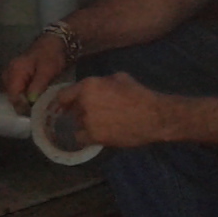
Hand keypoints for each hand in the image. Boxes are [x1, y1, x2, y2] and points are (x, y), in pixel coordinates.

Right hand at [2, 33, 71, 114]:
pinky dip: (24, 95)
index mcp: (15, 70)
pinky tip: (34, 99)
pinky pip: (17, 89)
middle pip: (11, 95)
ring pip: (14, 93)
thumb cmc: (51, 55)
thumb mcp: (47, 71)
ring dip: (23, 101)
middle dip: (22, 105)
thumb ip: (37, 85)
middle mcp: (9, 72)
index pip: (12, 94)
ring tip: (36, 107)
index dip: (22, 106)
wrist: (55, 43)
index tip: (34, 113)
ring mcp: (12, 73)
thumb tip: (30, 101)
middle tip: (36, 112)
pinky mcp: (17, 75)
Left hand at [52, 72, 172, 148]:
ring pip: (77, 124)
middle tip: (94, 114)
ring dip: (84, 124)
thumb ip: (100, 83)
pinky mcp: (96, 136)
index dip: (64, 102)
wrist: (154, 116)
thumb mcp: (117, 78)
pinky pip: (81, 138)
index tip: (65, 106)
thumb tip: (93, 88)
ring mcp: (88, 121)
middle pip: (72, 110)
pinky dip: (86, 137)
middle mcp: (84, 103)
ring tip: (101, 124)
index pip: (63, 96)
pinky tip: (97, 134)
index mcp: (88, 86)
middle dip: (79, 112)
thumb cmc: (138, 94)